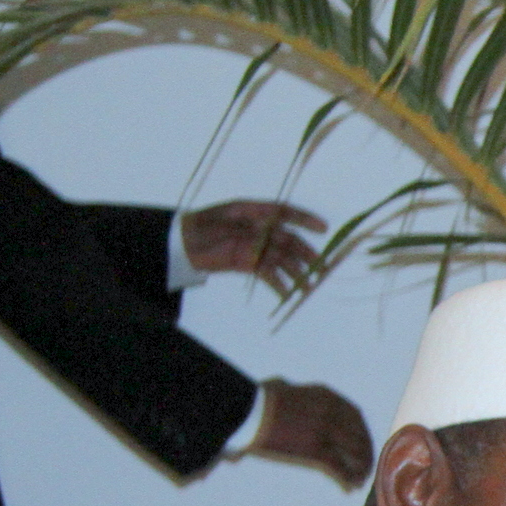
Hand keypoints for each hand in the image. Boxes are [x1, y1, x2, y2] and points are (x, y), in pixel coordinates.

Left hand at [181, 200, 326, 295]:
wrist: (181, 245)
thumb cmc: (202, 227)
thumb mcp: (224, 222)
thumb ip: (250, 229)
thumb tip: (274, 239)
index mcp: (254, 211)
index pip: (285, 212)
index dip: (305, 218)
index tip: (323, 228)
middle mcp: (259, 228)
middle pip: (288, 240)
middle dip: (306, 253)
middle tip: (322, 267)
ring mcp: (255, 246)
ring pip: (282, 259)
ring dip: (297, 272)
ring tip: (309, 287)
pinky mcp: (249, 263)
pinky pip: (269, 273)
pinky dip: (279, 283)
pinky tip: (288, 294)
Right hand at [247, 379, 372, 487]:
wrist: (246, 411)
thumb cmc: (256, 399)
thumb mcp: (279, 385)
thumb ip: (288, 387)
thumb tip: (282, 385)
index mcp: (326, 396)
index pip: (356, 417)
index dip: (363, 434)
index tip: (362, 445)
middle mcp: (332, 412)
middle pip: (360, 437)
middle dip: (364, 455)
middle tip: (363, 469)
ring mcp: (326, 431)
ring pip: (354, 454)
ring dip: (359, 470)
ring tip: (357, 482)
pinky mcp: (316, 450)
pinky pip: (339, 468)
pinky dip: (346, 480)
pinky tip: (347, 489)